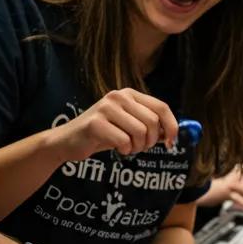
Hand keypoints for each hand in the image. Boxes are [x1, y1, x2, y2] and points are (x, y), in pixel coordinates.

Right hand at [52, 89, 177, 161]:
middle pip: (152, 121)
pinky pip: (124, 141)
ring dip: (138, 147)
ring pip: (140, 132)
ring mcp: (106, 108)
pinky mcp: (95, 123)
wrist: (68, 141)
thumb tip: (174, 133)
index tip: (171, 142)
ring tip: (128, 147)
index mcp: (129, 94)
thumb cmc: (103, 133)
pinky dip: (125, 150)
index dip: (171, 126)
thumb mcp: (128, 124)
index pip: (161, 107)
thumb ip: (149, 124)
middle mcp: (118, 96)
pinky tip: (117, 148)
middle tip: (141, 147)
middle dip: (151, 140)